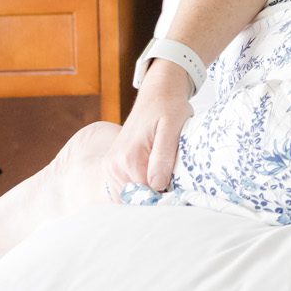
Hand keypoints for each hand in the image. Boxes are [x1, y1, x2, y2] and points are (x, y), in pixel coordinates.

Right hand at [106, 61, 193, 193]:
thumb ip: (163, 157)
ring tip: (165, 177)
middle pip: (136, 198)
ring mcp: (110, 167)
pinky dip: (139, 188)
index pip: (146, 195)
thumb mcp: (173, 129)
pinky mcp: (112, 166)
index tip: (180, 191)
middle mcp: (113, 166)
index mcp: (128, 159)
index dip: (165, 196)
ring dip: (147, 192)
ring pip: (130, 195)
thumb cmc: (169, 108)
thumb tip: (156, 185)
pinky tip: (154, 178)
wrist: (158, 93)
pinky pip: (125, 188)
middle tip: (175, 184)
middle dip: (155, 196)